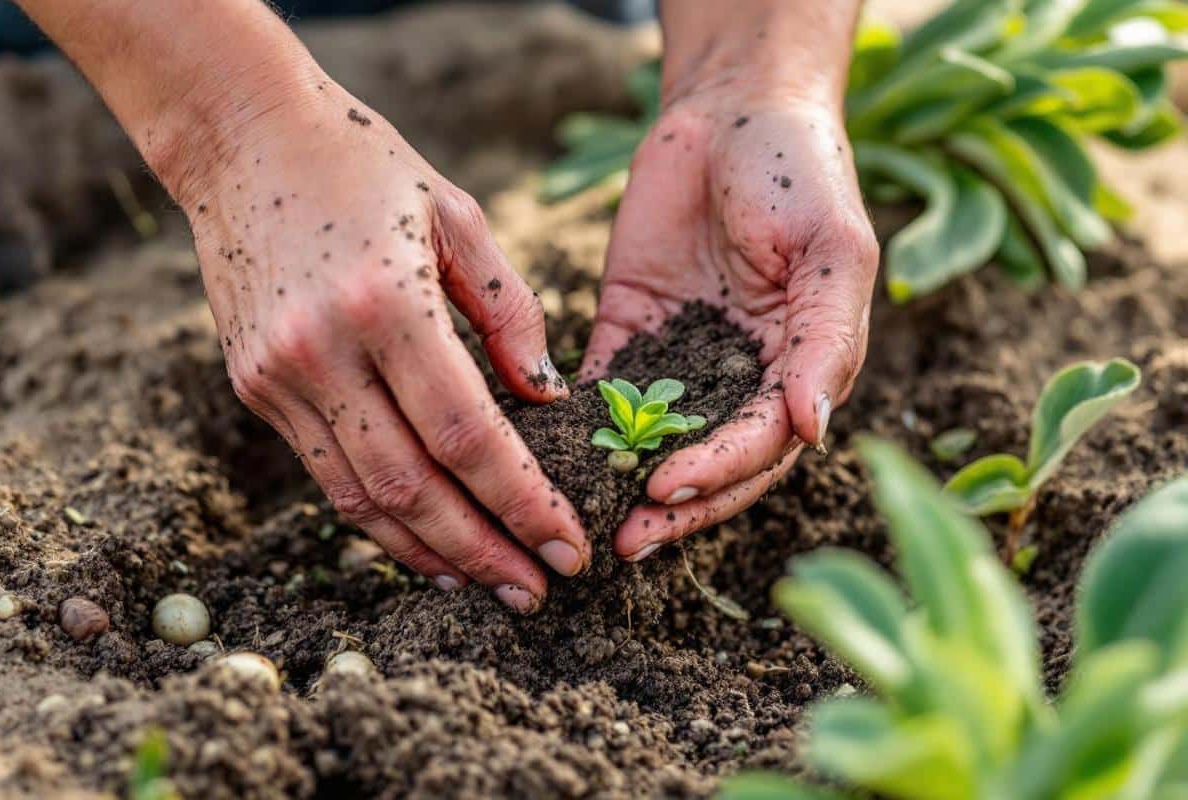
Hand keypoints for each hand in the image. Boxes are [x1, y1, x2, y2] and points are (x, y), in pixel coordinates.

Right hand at [182, 89, 587, 611]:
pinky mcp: (256, 387)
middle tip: (540, 590)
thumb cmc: (367, 164)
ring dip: (431, 552)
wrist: (239, 137)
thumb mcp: (458, 215)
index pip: (467, 437)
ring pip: (362, 498)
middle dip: (484, 551)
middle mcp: (323, 352)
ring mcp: (279, 377)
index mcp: (387, 304)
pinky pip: (326, 473)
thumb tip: (547, 399)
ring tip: (490, 583)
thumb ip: (510, 312)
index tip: (570, 546)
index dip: (522, 503)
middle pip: (413, 488)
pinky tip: (426, 538)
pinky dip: (380, 517)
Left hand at [583, 87, 878, 560]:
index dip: (720, 472)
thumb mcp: (833, 251)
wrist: (733, 107)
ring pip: (655, 440)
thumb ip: (826, 341)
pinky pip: (606, 390)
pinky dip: (582, 426)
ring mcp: (684, 358)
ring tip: (584, 517)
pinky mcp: (631, 332)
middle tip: (625, 541)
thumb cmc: (801, 174)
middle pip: (709, 462)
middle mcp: (743, 377)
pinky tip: (551, 457)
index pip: (762, 444)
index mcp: (801, 369)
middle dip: (672, 505)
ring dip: (624, 482)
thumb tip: (812, 430)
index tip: (670, 487)